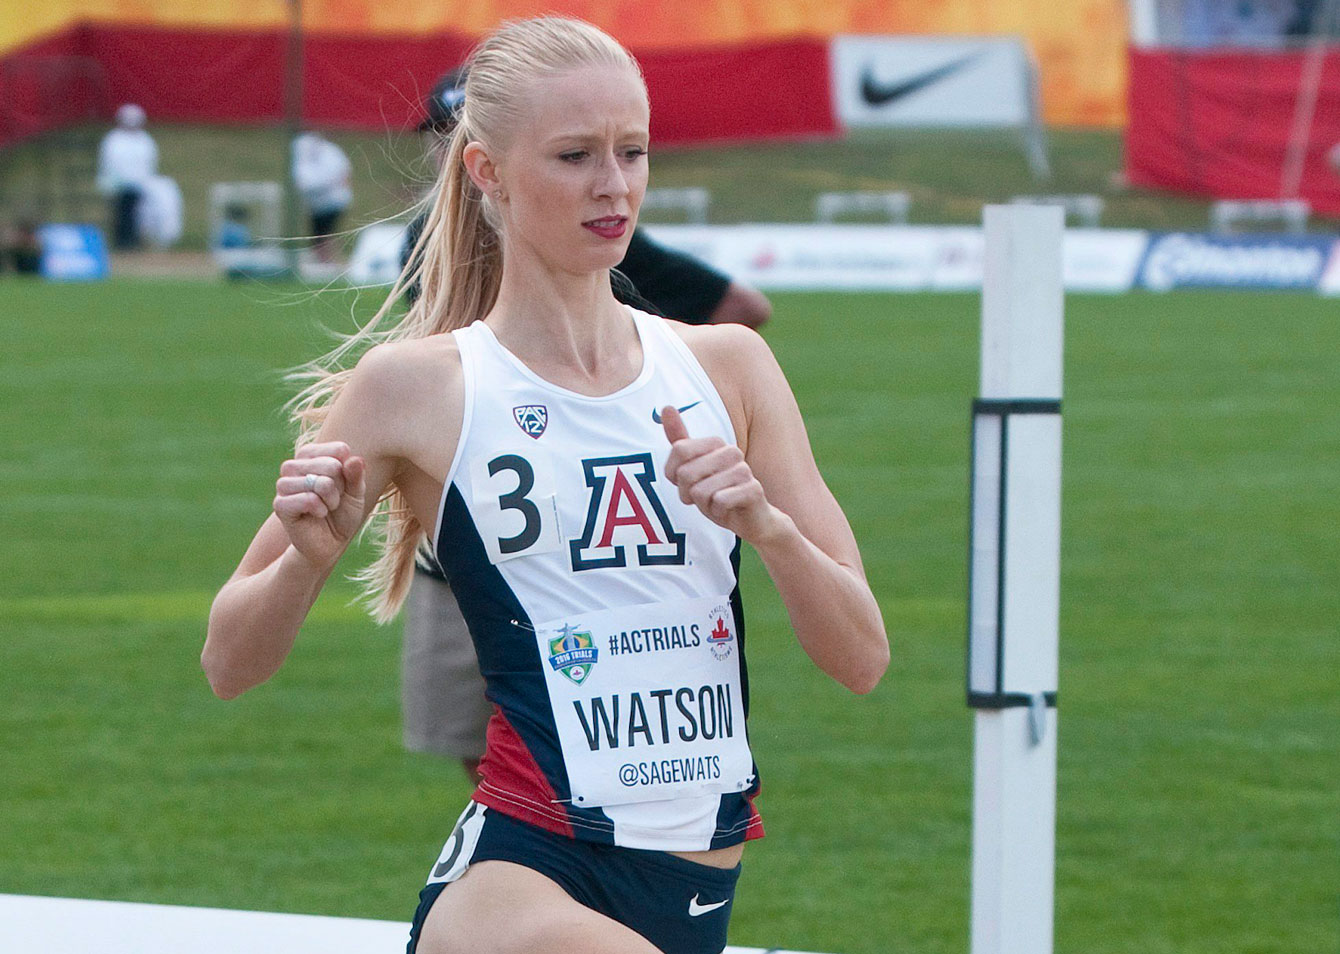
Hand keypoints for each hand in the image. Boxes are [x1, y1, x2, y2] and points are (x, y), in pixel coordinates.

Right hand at [273, 441, 366, 569]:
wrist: (329, 544)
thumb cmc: (342, 514)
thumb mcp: (356, 493)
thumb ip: (356, 475)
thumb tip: (355, 459)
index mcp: (311, 456)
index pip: (339, 449)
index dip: (348, 471)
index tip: (343, 485)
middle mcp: (293, 466)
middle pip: (330, 464)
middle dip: (341, 487)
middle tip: (334, 500)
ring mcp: (284, 485)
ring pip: (318, 482)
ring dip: (331, 499)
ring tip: (327, 508)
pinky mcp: (280, 504)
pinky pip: (308, 499)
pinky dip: (320, 509)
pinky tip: (318, 514)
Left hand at [660, 406, 785, 544]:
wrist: (751, 519)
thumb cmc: (719, 493)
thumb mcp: (694, 468)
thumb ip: (680, 441)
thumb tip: (665, 407)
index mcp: (717, 443)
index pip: (679, 450)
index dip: (674, 474)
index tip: (687, 483)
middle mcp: (732, 452)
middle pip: (686, 473)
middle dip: (688, 493)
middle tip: (704, 497)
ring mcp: (744, 470)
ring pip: (700, 491)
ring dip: (703, 505)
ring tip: (717, 503)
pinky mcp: (753, 489)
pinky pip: (719, 501)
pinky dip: (717, 511)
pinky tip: (728, 510)